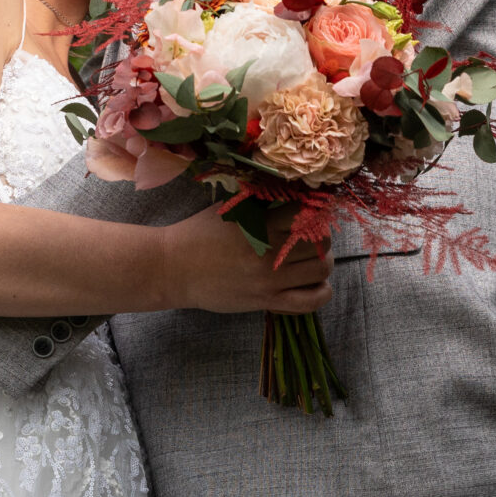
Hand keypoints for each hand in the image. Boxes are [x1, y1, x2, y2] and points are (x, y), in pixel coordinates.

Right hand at [162, 204, 332, 314]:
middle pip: (320, 242)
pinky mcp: (266, 302)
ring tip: (312, 257)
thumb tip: (291, 194)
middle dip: (321, 236)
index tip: (309, 211)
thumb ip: (260, 204)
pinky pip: (310, 302)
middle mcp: (269, 253)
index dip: (313, 210)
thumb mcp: (228, 209)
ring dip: (322, 261)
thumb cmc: (197, 233)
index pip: (306, 213)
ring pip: (321, 270)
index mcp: (259, 225)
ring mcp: (270, 281)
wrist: (173, 268)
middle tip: (312, 235)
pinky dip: (321, 292)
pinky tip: (313, 283)